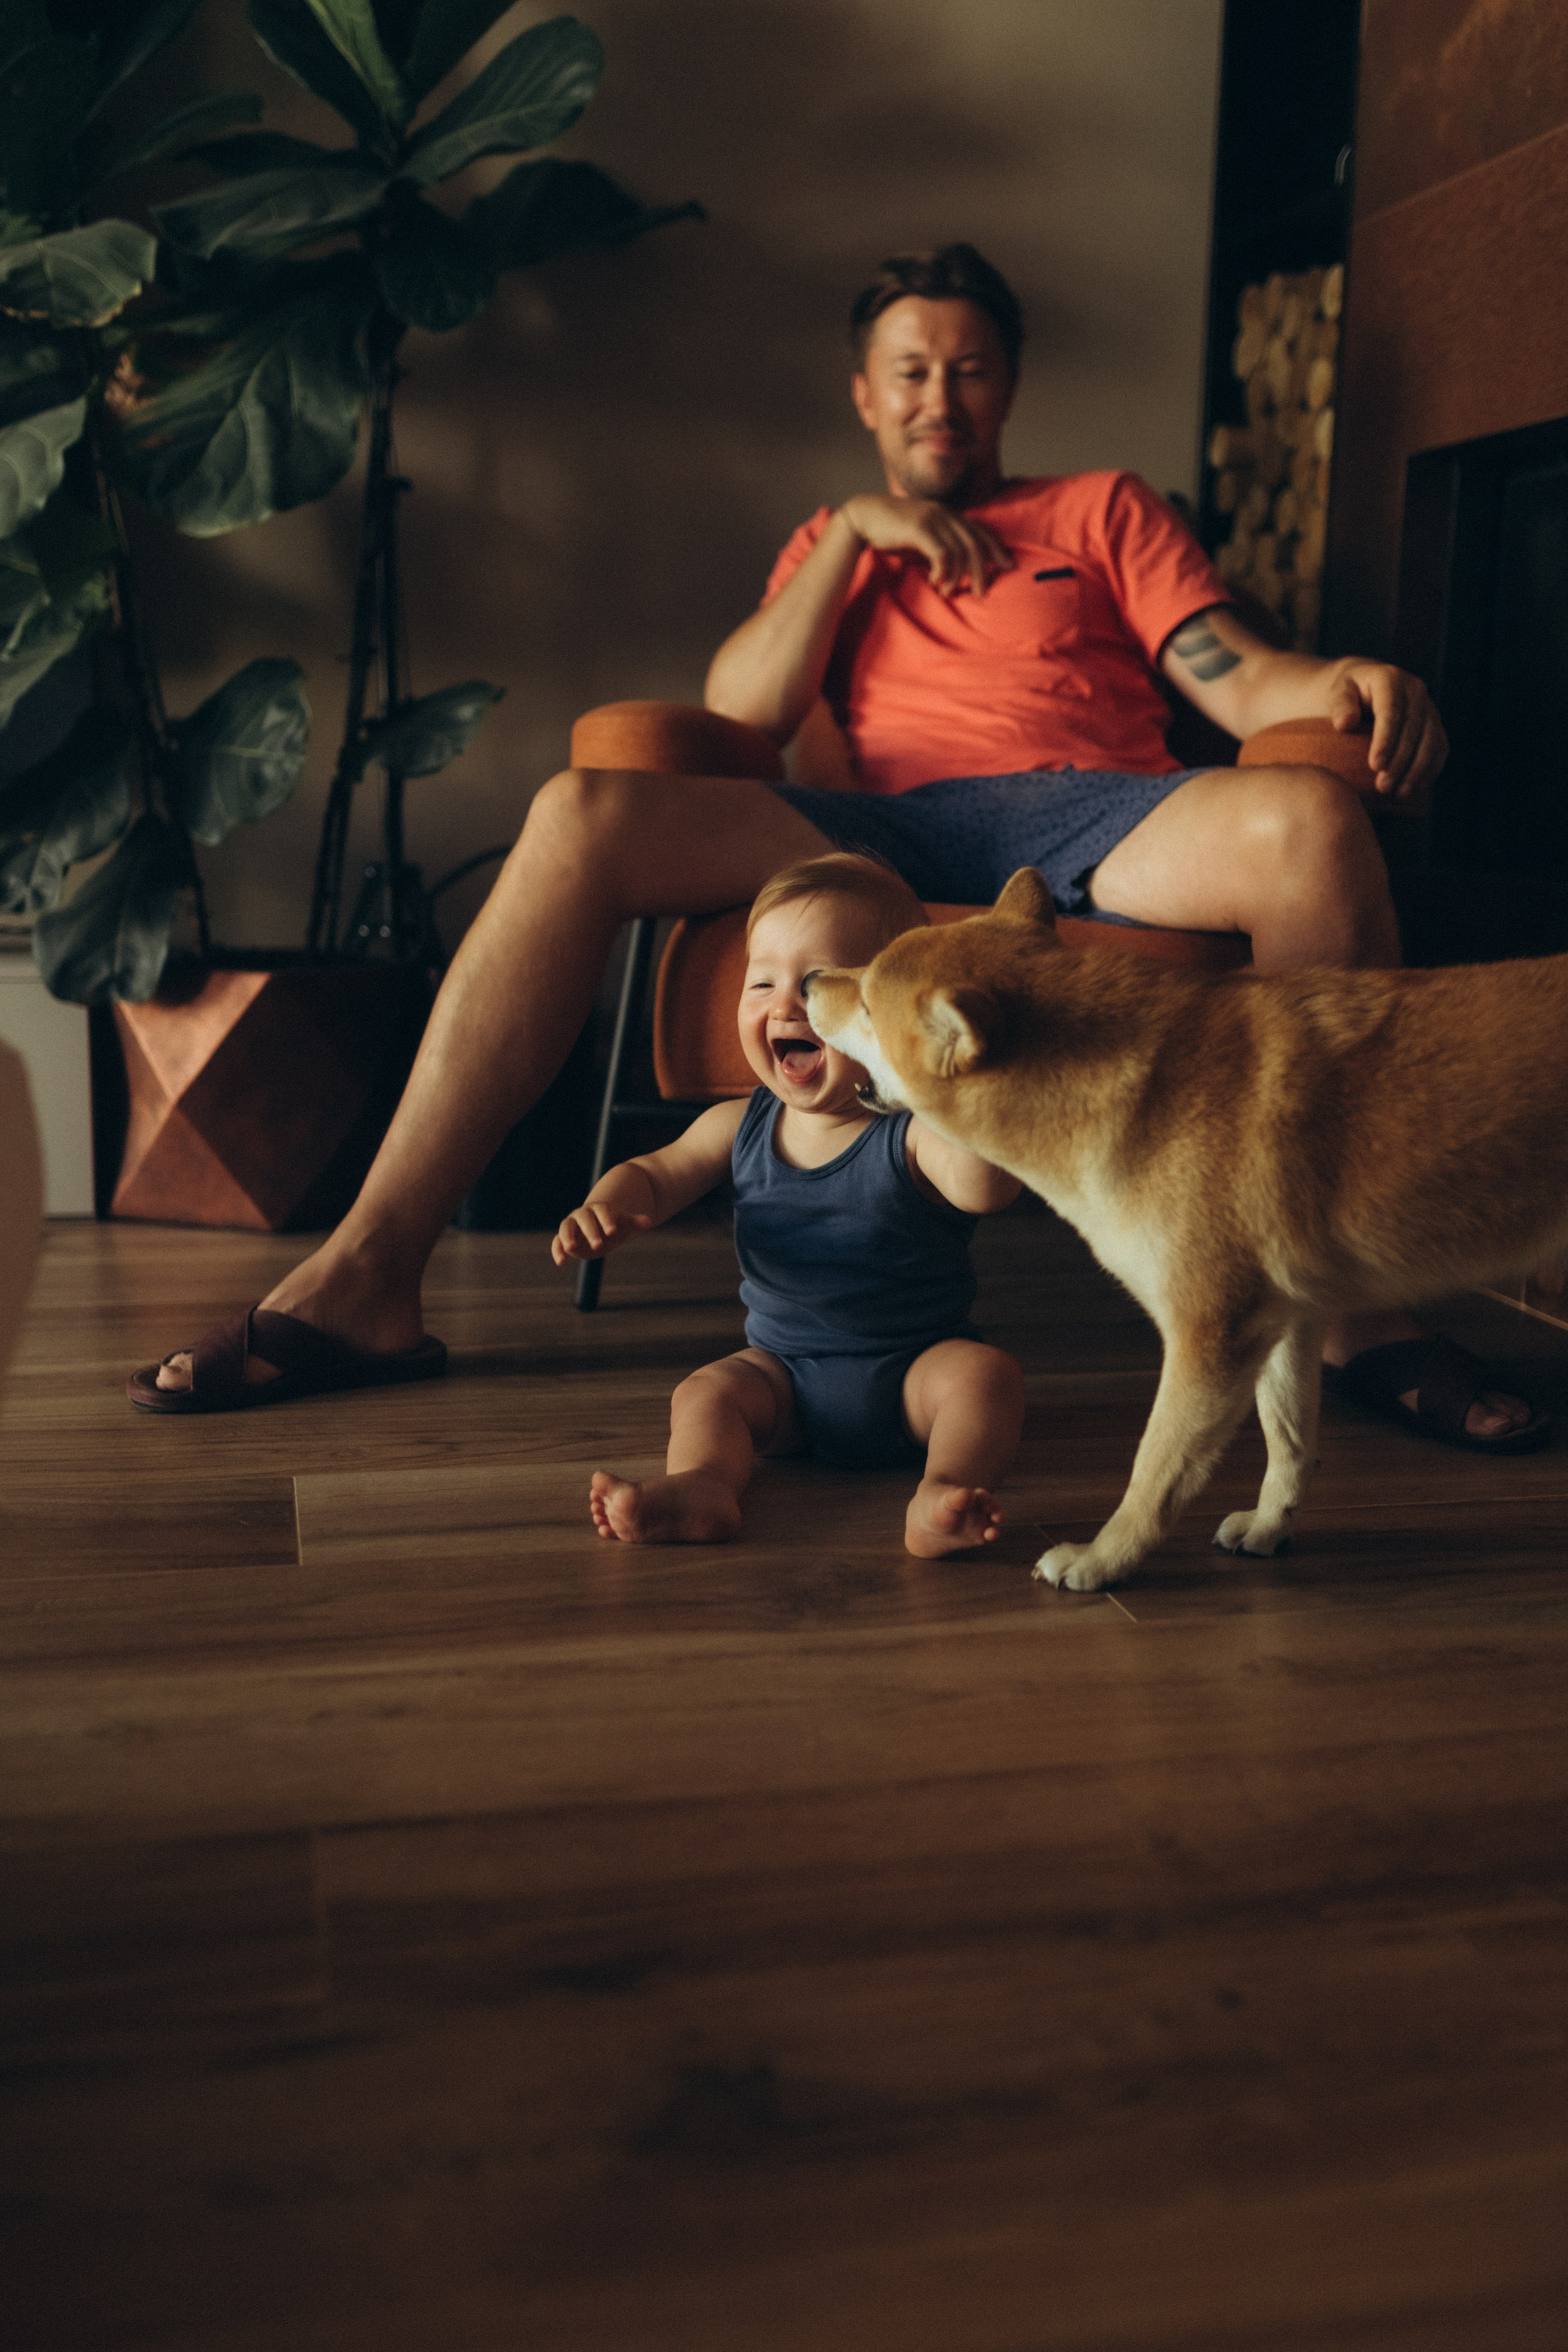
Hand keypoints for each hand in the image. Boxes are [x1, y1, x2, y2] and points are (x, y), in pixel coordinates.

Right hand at [551, 1204, 651, 1265]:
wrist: (598, 1226)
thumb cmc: (614, 1226)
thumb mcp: (625, 1225)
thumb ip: (634, 1222)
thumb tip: (648, 1221)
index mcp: (599, 1209)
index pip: (602, 1211)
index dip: (607, 1220)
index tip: (613, 1232)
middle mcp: (583, 1214)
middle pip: (584, 1219)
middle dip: (590, 1231)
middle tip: (598, 1245)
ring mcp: (572, 1225)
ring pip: (566, 1227)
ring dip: (567, 1237)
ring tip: (571, 1248)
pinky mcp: (564, 1238)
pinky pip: (557, 1241)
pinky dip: (557, 1250)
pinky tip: (560, 1262)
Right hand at [840, 494, 1013, 599]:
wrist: (863, 517)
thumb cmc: (891, 532)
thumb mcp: (921, 538)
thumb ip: (939, 547)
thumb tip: (955, 569)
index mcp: (948, 515)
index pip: (980, 532)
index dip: (997, 549)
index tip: (1010, 566)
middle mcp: (944, 514)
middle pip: (974, 543)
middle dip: (983, 569)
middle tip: (982, 592)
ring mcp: (933, 518)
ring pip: (960, 550)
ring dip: (958, 576)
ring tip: (949, 592)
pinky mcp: (920, 527)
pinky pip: (941, 552)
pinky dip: (943, 570)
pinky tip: (936, 581)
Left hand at [1325, 659, 1447, 806]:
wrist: (1364, 685)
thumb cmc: (1347, 693)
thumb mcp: (1337, 692)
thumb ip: (1339, 705)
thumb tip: (1344, 724)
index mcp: (1389, 678)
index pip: (1391, 712)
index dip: (1385, 740)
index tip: (1375, 766)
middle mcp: (1414, 689)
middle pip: (1413, 729)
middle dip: (1400, 761)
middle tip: (1383, 787)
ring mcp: (1428, 706)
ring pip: (1430, 740)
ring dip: (1417, 769)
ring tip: (1399, 792)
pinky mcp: (1434, 723)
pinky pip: (1440, 747)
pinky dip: (1430, 768)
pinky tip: (1416, 787)